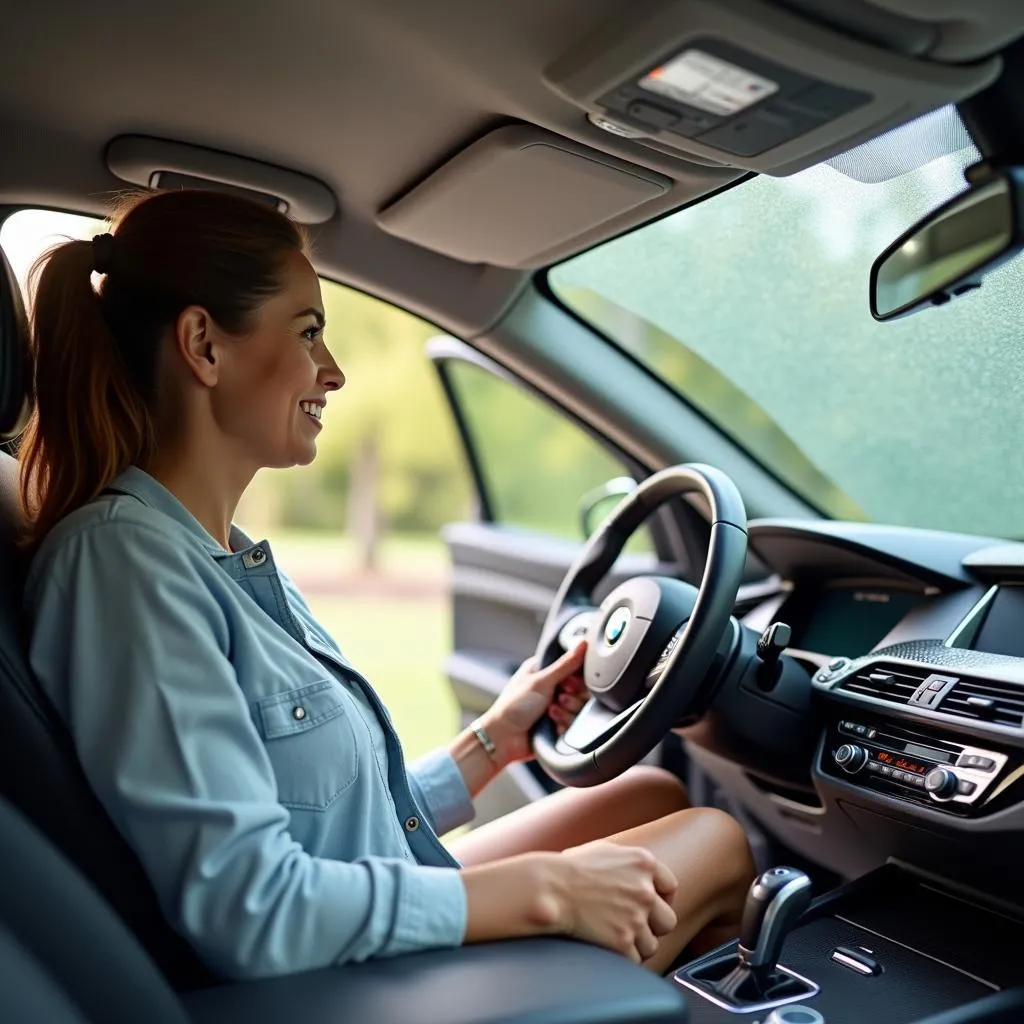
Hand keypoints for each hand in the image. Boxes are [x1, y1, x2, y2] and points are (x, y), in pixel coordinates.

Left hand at [481, 643, 587, 765]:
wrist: (503, 739)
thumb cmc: (513, 706)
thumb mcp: (541, 682)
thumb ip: (565, 664)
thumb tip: (582, 644)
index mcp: (544, 671)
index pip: (574, 669)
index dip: (577, 678)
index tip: (570, 683)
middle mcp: (550, 687)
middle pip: (580, 691)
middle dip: (572, 698)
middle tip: (559, 698)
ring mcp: (554, 707)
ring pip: (578, 709)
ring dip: (566, 712)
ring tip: (551, 712)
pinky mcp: (557, 724)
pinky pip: (574, 725)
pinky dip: (564, 726)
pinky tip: (552, 725)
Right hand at [556, 841, 677, 962]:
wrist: (551, 888)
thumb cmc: (569, 868)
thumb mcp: (605, 850)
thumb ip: (630, 862)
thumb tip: (643, 874)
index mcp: (643, 863)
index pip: (670, 887)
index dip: (661, 899)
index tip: (650, 906)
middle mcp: (645, 890)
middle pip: (667, 920)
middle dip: (652, 926)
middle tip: (633, 925)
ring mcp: (635, 917)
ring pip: (652, 945)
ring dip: (636, 945)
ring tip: (616, 937)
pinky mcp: (622, 941)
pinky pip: (635, 960)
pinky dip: (623, 958)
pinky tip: (608, 947)